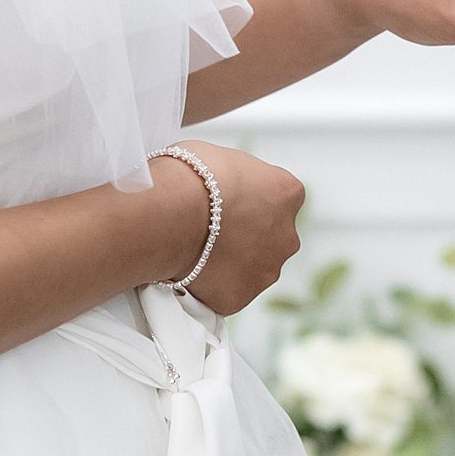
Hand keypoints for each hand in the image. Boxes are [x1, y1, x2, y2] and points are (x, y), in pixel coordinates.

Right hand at [156, 141, 304, 315]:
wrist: (167, 216)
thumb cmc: (188, 177)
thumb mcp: (223, 158)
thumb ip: (237, 177)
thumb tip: (226, 184)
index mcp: (287, 193)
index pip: (279, 198)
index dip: (250, 199)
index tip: (226, 201)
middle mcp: (287, 236)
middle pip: (272, 236)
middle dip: (247, 234)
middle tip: (212, 229)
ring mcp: (266, 271)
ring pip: (254, 267)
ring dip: (234, 262)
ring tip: (197, 251)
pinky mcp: (241, 297)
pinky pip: (229, 291)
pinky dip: (214, 285)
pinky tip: (191, 271)